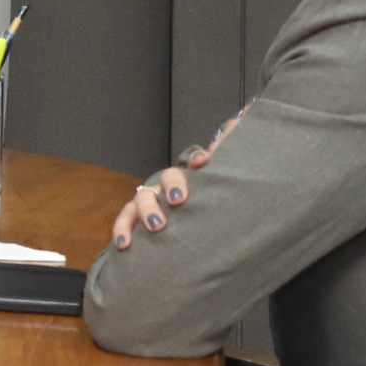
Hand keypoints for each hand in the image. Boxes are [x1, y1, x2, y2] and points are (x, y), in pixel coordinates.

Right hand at [107, 107, 248, 249]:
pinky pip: (125, 220)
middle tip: (180, 200)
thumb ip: (230, 160)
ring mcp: (151, 202)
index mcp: (194, 179)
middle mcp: (170, 187)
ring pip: (141, 198)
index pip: (194, 161)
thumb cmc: (209, 210)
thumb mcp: (225, 189)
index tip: (203, 162)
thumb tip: (243, 121)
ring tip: (157, 226)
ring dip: (146, 209)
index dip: (197, 160)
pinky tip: (124, 244)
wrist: (191, 239)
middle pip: (168, 177)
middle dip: (171, 186)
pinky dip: (122, 229)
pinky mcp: (137, 220)